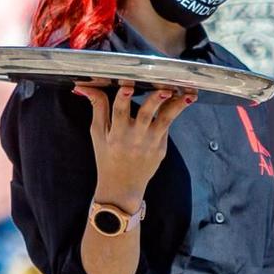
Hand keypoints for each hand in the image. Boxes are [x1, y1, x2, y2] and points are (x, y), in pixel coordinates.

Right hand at [70, 81, 195, 209]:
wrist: (122, 186)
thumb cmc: (107, 156)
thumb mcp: (98, 133)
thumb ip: (97, 107)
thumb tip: (85, 86)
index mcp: (116, 133)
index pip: (119, 112)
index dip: (123, 98)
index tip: (128, 86)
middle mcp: (134, 138)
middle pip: (145, 115)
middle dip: (155, 100)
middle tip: (165, 89)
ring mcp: (150, 143)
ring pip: (165, 121)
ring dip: (176, 106)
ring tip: (188, 95)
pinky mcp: (161, 148)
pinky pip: (168, 126)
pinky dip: (175, 112)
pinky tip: (183, 100)